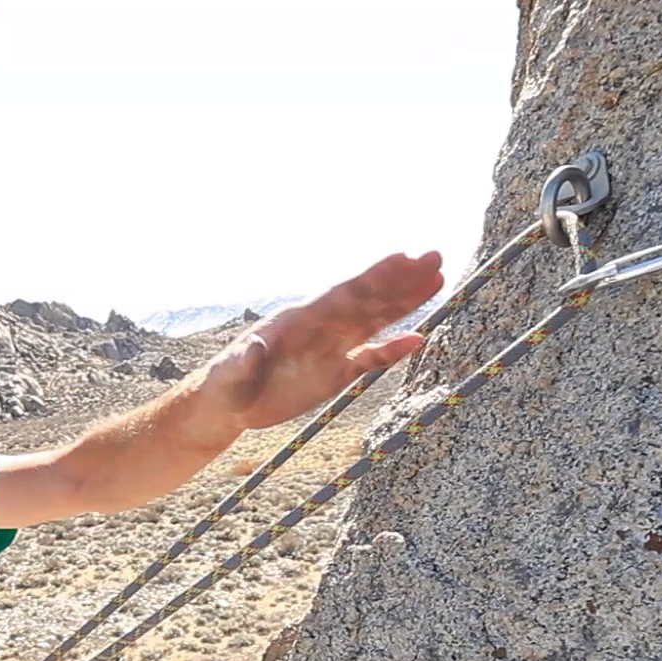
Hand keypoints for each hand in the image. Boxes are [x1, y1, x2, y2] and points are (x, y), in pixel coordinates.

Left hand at [201, 251, 444, 430]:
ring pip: (374, 321)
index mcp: (298, 320)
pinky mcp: (334, 372)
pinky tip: (417, 339)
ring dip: (404, 302)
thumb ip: (243, 359)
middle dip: (400, 280)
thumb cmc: (225, 383)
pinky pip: (368, 359)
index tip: (401, 257)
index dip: (372, 277)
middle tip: (435, 257)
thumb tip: (254, 346)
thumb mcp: (229, 373)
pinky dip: (392, 350)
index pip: (342, 295)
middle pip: (367, 300)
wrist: (227, 403)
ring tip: (436, 279)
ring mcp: (329, 348)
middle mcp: (320, 327)